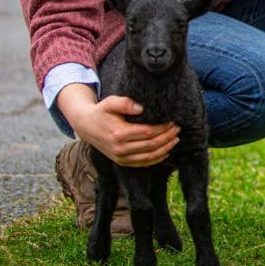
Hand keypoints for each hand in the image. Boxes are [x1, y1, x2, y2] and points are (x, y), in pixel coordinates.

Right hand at [57, 85, 179, 166]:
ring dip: (165, 149)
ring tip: (176, 139)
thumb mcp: (110, 102)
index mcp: (118, 134)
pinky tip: (166, 151)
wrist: (87, 126)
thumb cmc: (102, 112)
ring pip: (149, 156)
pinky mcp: (122, 162)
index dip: (162, 128)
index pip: (147, 132)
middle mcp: (120, 149)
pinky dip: (157, 158)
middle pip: (151, 145)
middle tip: (178, 129)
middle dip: (167, 137)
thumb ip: (125, 103)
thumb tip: (142, 108)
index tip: (172, 121)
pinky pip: (143, 163)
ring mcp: (121, 157)